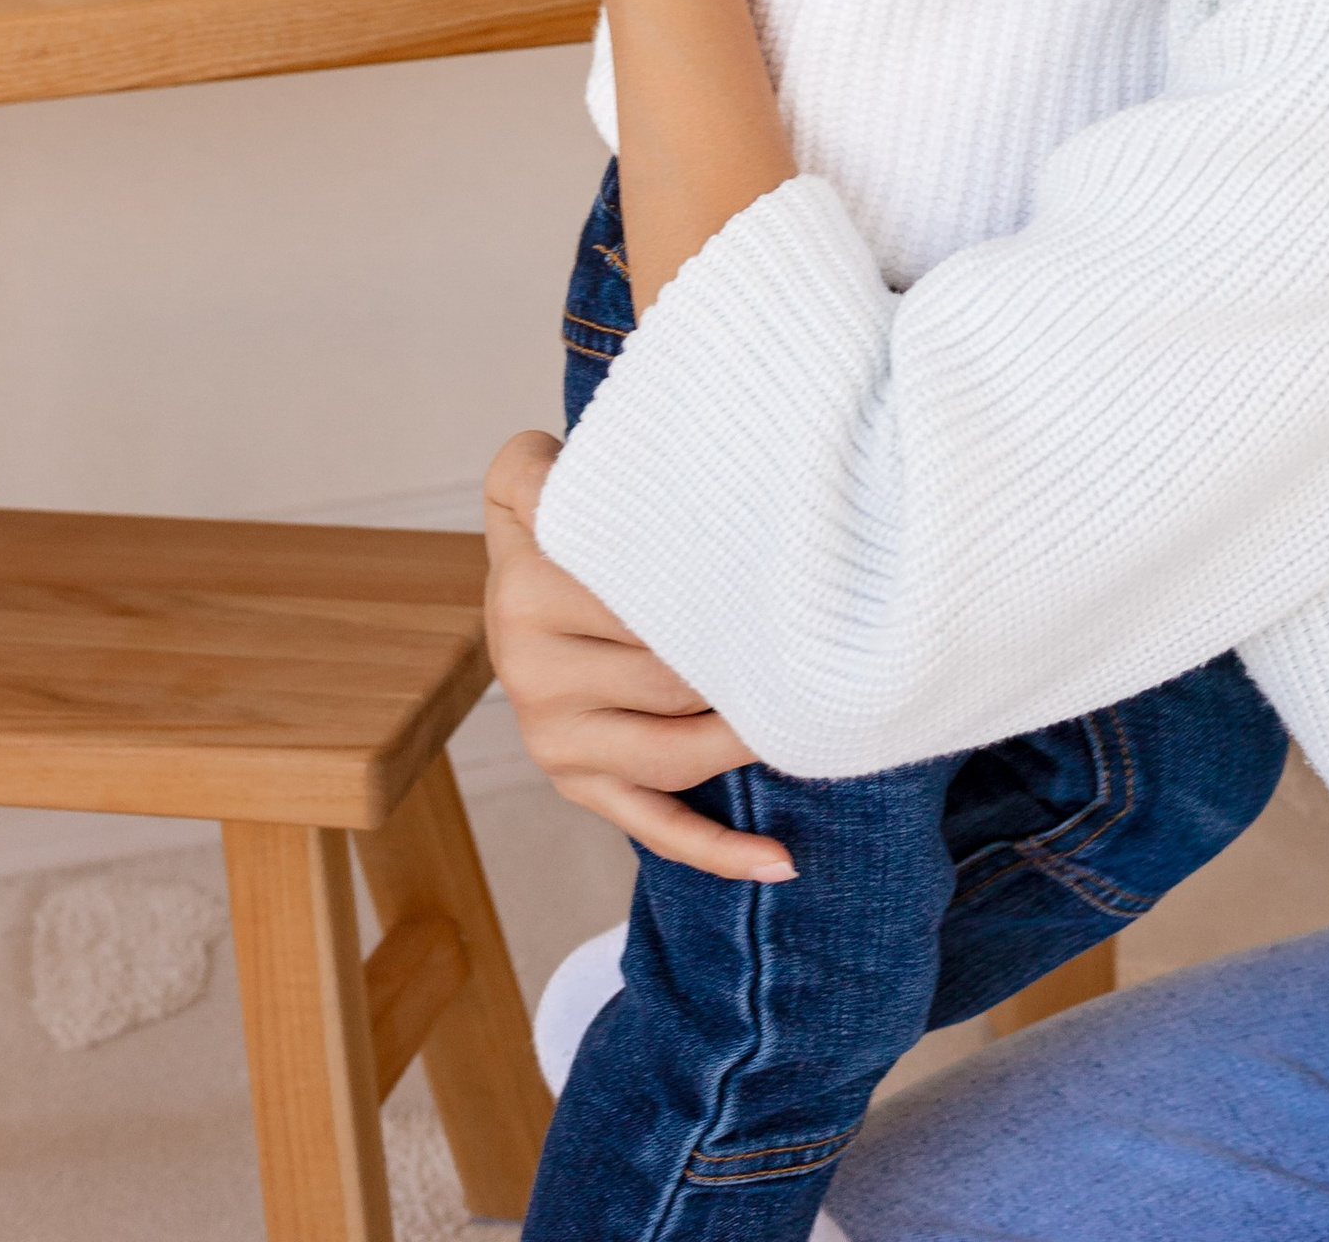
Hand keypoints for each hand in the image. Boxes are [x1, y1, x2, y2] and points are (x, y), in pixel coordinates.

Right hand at [482, 429, 792, 877]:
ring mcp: (555, 740)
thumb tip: (564, 481)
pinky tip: (780, 861)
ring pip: (671, 755)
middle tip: (814, 644)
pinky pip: (654, 827)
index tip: (769, 583)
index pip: (633, 600)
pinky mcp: (579, 785)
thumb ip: (537, 467)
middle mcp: (530, 674)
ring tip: (809, 720)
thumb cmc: (553, 524)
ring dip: (744, 744)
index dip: (708, 592)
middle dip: (741, 664)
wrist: (514, 588)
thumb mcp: (524, 476)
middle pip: (666, 679)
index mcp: (525, 592)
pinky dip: (719, 852)